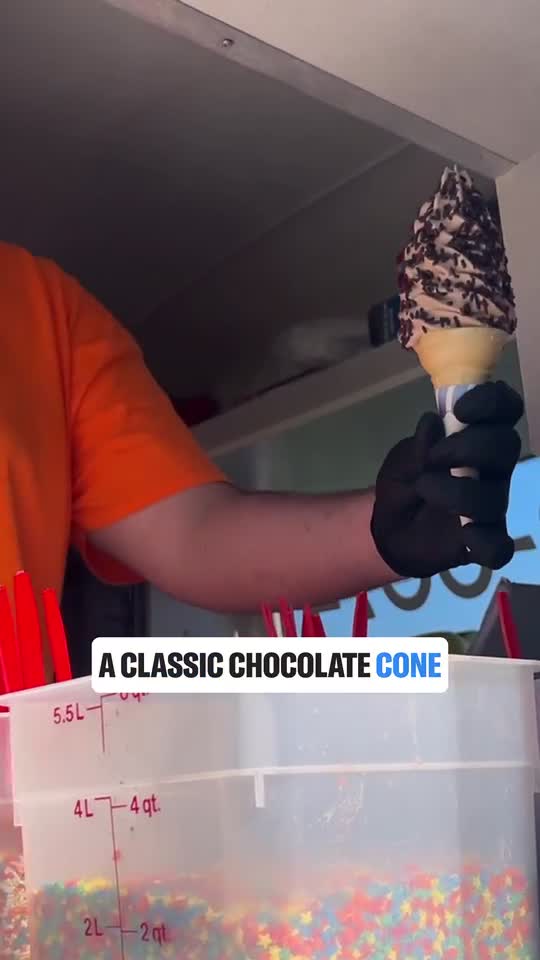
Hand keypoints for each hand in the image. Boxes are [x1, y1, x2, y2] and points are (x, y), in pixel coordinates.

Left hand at [370, 381, 523, 577]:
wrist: (388, 527)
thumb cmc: (403, 483)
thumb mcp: (401, 460)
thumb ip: (418, 445)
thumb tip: (433, 423)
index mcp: (477, 439)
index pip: (504, 410)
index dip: (492, 403)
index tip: (461, 410)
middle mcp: (492, 470)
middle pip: (507, 446)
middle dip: (472, 446)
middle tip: (434, 458)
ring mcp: (490, 506)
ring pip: (496, 497)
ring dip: (459, 492)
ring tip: (423, 488)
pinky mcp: (482, 541)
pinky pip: (499, 547)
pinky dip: (487, 543)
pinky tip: (466, 536)